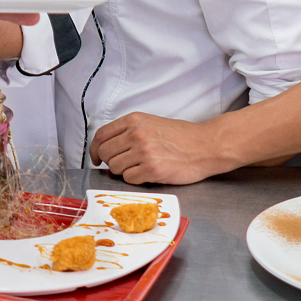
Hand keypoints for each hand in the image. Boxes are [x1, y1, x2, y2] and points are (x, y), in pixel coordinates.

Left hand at [90, 112, 233, 185]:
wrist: (206, 145)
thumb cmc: (181, 136)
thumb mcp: (151, 123)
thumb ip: (129, 131)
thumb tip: (107, 147)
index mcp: (134, 120)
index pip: (101, 135)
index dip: (95, 149)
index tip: (96, 158)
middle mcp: (136, 134)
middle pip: (105, 153)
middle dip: (111, 162)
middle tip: (125, 165)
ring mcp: (144, 151)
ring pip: (115, 168)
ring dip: (124, 171)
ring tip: (141, 167)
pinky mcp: (152, 169)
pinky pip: (129, 179)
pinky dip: (136, 180)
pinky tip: (148, 173)